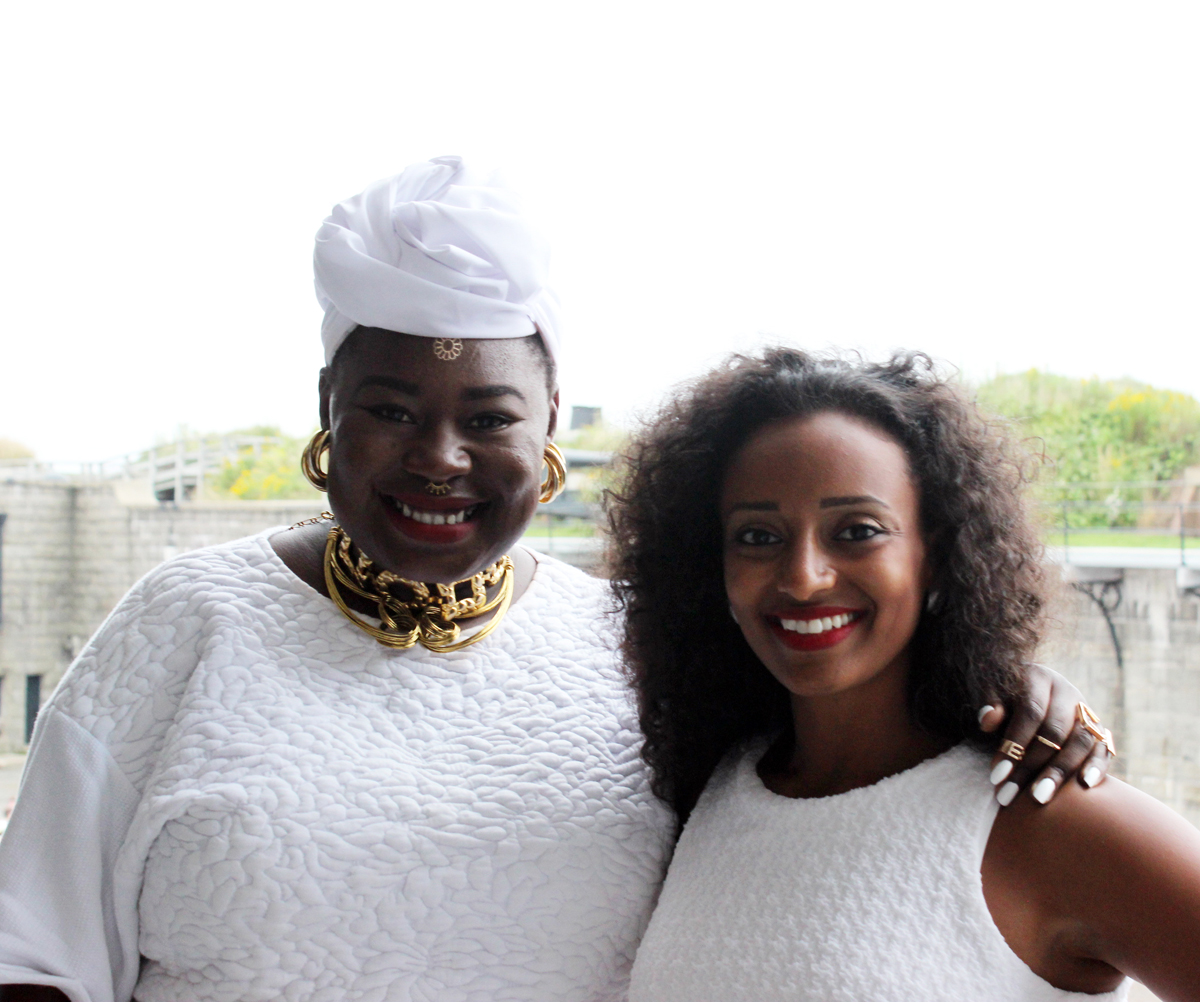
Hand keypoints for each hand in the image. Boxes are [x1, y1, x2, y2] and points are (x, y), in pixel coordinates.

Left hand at [981, 663, 1111, 806]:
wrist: (1028, 688)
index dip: (1014, 743)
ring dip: (1060, 772)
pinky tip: (1085, 786)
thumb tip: (988, 719)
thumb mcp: (992, 691)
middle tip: (1010, 794)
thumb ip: (989, 702)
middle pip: (1055, 731)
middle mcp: (1067, 692)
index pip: (1031, 711)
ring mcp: (1086, 711)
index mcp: (1039, 677)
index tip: (996, 774)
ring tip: (1040, 797)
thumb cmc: (1004, 695)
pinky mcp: (1099, 730)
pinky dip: (1097, 767)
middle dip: (1031, 765)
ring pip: (1081, 742)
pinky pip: (1104, 749)